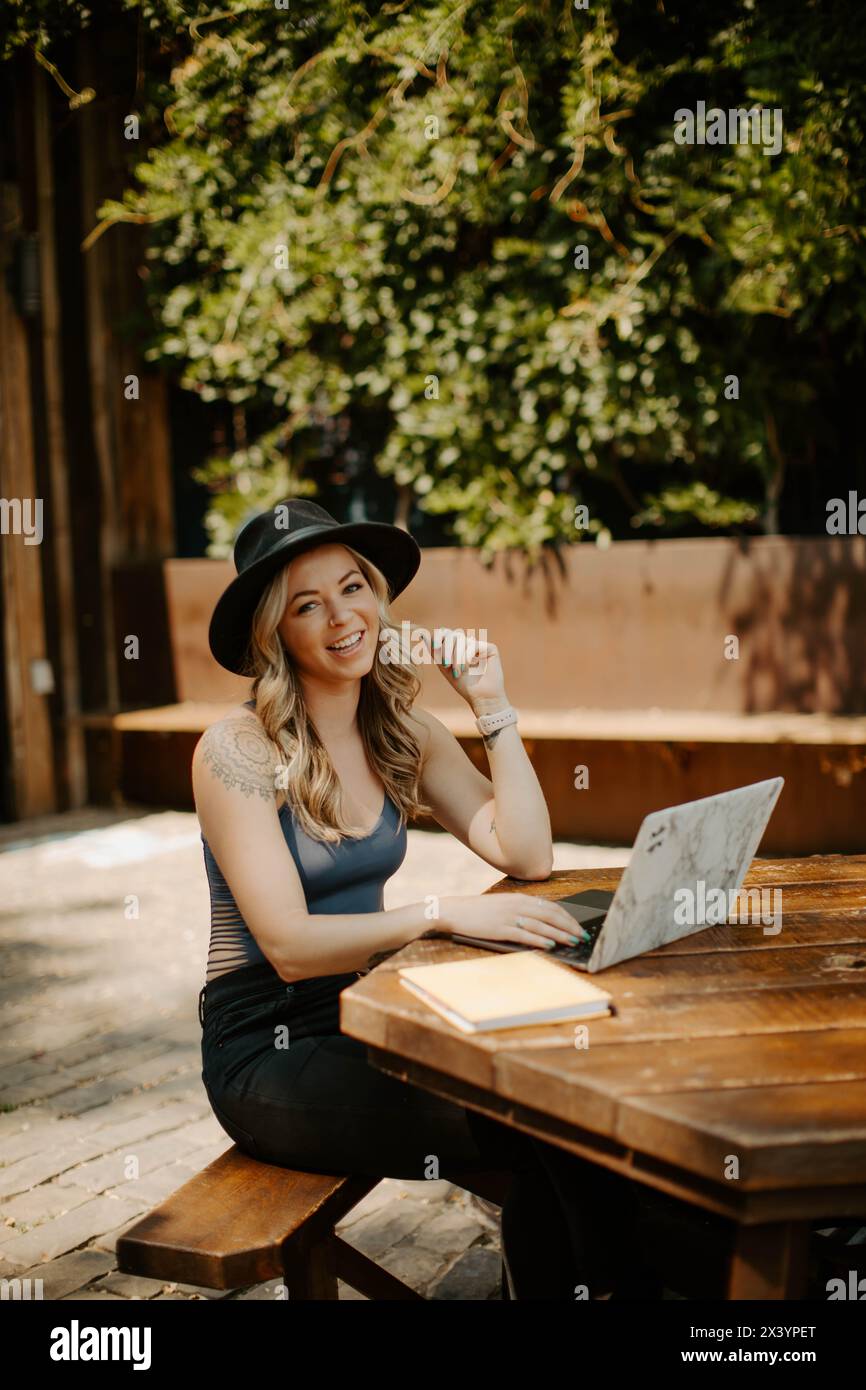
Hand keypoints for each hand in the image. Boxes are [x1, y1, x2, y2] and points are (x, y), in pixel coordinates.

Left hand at [432, 630, 506, 708]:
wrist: (481, 698)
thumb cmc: (464, 685)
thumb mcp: (444, 667)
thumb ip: (435, 651)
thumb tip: (422, 634)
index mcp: (457, 647)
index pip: (445, 633)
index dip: (438, 638)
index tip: (434, 648)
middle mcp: (468, 644)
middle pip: (451, 634)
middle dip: (446, 650)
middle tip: (446, 665)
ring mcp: (479, 645)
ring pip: (461, 639)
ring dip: (456, 657)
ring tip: (458, 672)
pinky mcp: (490, 648)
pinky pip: (473, 645)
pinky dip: (466, 657)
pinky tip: (468, 667)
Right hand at [437, 893, 589, 948]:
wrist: (454, 911)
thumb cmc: (478, 911)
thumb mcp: (503, 905)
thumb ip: (521, 910)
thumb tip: (542, 922)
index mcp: (520, 898)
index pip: (551, 907)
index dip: (568, 917)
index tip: (579, 926)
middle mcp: (517, 905)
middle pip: (551, 915)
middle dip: (570, 926)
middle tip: (583, 936)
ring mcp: (509, 916)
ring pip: (541, 925)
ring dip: (560, 934)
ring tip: (573, 941)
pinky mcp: (500, 928)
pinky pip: (524, 934)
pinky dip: (539, 940)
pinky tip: (549, 945)